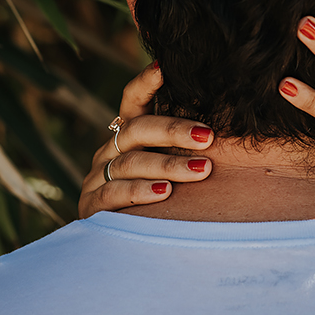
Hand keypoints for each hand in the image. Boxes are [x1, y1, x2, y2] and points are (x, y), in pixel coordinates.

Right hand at [78, 64, 213, 218]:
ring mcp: (96, 177)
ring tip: (202, 170)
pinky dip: (140, 191)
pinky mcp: (91, 206)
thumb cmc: (161, 199)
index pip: (132, 100)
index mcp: (127, 136)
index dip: (145, 83)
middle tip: (209, 137)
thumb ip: (189, 146)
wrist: (119, 245)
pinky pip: (114, 193)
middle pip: (137, 130)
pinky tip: (165, 193)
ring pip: (130, 163)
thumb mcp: (171, 167)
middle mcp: (109, 151)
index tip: (164, 68)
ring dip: (168, 165)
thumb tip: (223, 127)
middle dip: (174, 130)